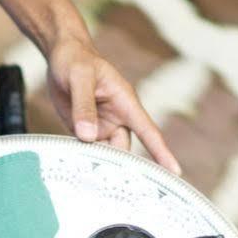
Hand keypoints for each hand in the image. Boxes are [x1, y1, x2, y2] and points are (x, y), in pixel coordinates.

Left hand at [44, 34, 182, 175]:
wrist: (62, 58)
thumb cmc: (76, 61)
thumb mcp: (79, 78)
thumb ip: (83, 105)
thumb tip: (87, 135)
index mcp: (126, 103)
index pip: (148, 131)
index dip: (161, 152)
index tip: (175, 171)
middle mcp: (118, 118)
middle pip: (122, 150)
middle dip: (116, 166)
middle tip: (101, 179)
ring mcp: (102, 127)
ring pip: (104, 154)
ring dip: (95, 163)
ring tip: (82, 169)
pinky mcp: (86, 133)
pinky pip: (87, 151)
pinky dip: (81, 158)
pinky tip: (72, 163)